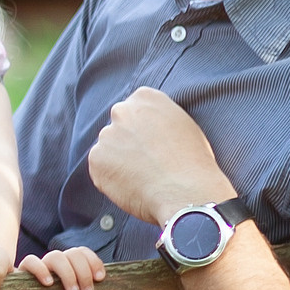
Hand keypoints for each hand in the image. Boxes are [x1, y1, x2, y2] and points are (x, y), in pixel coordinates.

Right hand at [18, 246, 105, 289]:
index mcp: (69, 264)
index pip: (82, 251)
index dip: (93, 261)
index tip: (100, 278)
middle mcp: (55, 262)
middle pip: (72, 253)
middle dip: (83, 271)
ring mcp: (40, 265)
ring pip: (55, 256)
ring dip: (68, 273)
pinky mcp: (23, 272)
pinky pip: (31, 261)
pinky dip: (41, 270)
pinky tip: (48, 284)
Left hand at [86, 88, 235, 225]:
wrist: (185, 191)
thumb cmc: (193, 162)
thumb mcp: (183, 126)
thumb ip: (159, 120)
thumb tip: (147, 131)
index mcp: (146, 98)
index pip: (135, 108)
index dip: (143, 129)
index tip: (152, 143)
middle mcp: (122, 111)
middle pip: (118, 126)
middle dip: (127, 142)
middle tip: (145, 162)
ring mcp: (106, 135)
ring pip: (108, 148)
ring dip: (118, 161)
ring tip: (142, 177)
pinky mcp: (96, 159)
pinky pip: (100, 168)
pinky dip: (111, 178)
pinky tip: (132, 186)